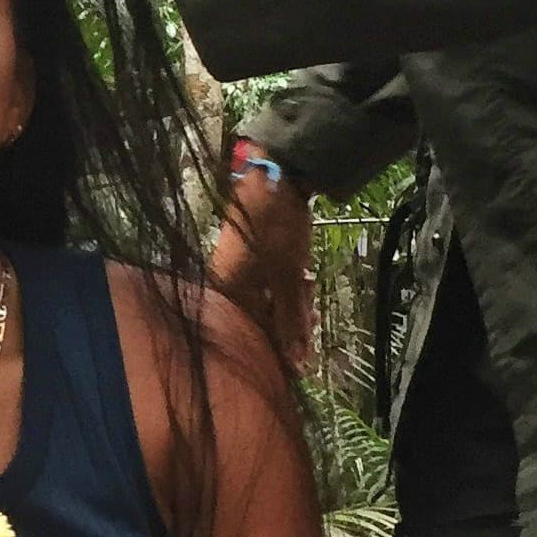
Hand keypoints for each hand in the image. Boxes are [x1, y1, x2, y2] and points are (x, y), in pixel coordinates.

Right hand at [212, 146, 314, 366]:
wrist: (275, 172)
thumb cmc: (278, 229)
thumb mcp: (290, 277)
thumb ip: (291, 320)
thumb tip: (296, 364)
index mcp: (227, 292)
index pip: (252, 334)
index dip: (281, 349)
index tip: (304, 362)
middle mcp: (224, 281)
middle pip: (258, 317)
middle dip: (288, 321)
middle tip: (312, 316)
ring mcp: (235, 264)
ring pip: (265, 297)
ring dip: (291, 300)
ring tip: (309, 288)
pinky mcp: (248, 250)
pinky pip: (266, 279)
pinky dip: (285, 282)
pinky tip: (302, 274)